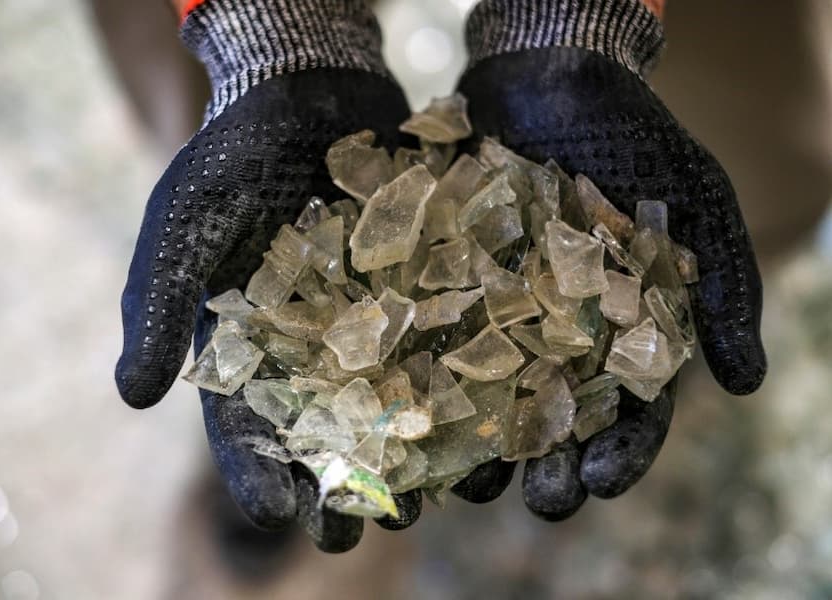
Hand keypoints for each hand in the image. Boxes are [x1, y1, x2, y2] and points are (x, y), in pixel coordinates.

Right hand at [115, 0, 420, 550]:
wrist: (302, 96)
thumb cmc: (228, 162)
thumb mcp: (183, 227)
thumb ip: (160, 308)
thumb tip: (130, 397)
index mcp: (247, 349)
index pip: (246, 426)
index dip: (259, 471)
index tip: (281, 514)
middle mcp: (311, 351)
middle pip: (323, 435)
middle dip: (338, 485)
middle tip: (358, 532)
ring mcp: (369, 325)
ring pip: (385, 407)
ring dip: (402, 456)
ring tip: (424, 503)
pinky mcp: (418, 293)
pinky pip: (435, 349)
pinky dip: (452, 387)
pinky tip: (473, 425)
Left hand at [450, 35, 764, 515]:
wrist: (550, 76)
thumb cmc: (633, 140)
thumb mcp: (697, 206)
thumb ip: (722, 289)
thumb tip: (748, 384)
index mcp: (624, 334)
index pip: (629, 412)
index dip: (618, 454)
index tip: (597, 486)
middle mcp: (559, 337)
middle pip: (555, 421)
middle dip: (546, 467)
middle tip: (534, 502)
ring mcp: (500, 316)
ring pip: (488, 398)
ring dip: (480, 446)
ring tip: (466, 484)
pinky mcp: (448, 287)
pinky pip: (434, 344)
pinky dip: (424, 383)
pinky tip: (411, 420)